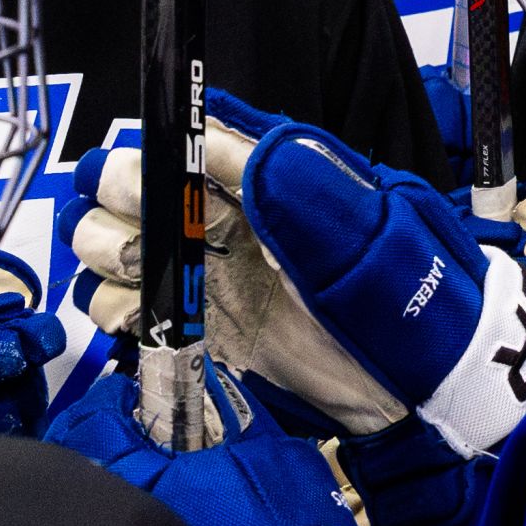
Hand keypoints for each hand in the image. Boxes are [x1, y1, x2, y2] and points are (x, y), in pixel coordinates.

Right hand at [79, 91, 525, 458]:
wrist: (420, 388)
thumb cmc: (409, 298)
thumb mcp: (370, 232)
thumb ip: (305, 188)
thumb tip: (236, 148)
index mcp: (259, 173)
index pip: (173, 136)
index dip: (149, 155)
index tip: (154, 188)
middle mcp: (219, 213)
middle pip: (120, 183)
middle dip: (119, 206)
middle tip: (153, 243)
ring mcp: (200, 268)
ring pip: (105, 238)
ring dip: (111, 255)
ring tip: (154, 283)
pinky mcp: (191, 324)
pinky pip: (118, 303)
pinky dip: (116, 309)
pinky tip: (152, 321)